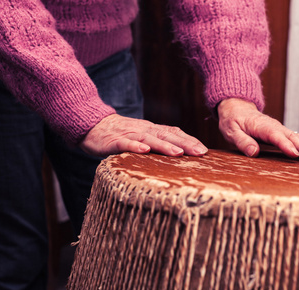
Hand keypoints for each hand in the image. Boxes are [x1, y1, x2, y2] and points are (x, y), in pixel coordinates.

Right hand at [80, 114, 207, 156]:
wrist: (93, 126)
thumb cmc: (120, 135)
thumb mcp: (142, 137)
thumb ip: (157, 142)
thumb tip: (180, 153)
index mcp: (152, 129)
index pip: (174, 132)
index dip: (190, 140)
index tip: (205, 150)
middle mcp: (143, 130)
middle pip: (167, 134)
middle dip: (185, 143)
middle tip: (201, 153)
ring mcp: (129, 135)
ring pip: (149, 139)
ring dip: (164, 145)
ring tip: (178, 153)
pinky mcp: (114, 141)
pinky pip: (125, 144)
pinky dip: (135, 147)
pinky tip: (144, 151)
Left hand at [217, 98, 298, 162]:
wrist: (237, 107)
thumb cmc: (232, 120)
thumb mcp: (231, 131)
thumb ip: (242, 141)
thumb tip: (253, 152)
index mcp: (262, 126)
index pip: (275, 136)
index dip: (285, 145)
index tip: (295, 155)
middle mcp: (275, 126)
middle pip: (294, 138)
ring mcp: (281, 129)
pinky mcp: (284, 134)